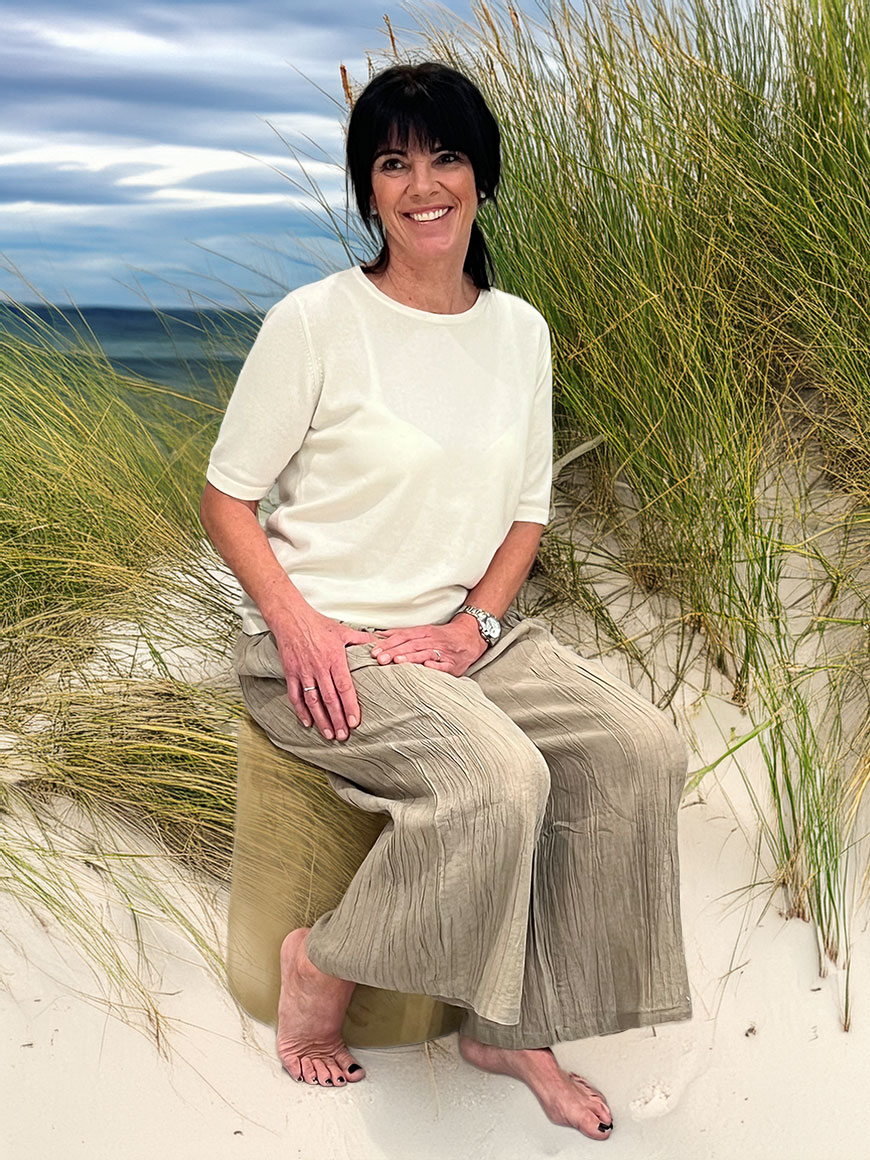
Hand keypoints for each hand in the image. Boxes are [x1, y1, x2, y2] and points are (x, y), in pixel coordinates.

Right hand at [270, 610, 386, 740]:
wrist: (291, 618)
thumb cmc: (318, 624)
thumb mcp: (343, 630)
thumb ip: (361, 640)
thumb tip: (380, 644)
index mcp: (334, 658)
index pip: (344, 687)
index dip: (350, 706)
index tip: (355, 722)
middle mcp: (319, 667)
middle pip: (330, 699)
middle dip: (338, 719)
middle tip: (344, 736)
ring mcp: (303, 671)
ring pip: (313, 701)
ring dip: (321, 719)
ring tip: (329, 734)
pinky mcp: (290, 673)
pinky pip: (295, 695)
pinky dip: (301, 711)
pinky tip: (308, 723)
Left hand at [370, 617, 487, 677]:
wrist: (470, 636)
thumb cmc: (443, 636)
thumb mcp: (423, 632)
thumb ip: (402, 634)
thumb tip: (379, 635)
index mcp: (424, 632)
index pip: (403, 636)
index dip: (388, 643)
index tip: (374, 650)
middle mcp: (432, 640)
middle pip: (411, 645)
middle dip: (394, 651)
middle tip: (380, 658)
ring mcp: (443, 652)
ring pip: (425, 653)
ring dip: (411, 657)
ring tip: (397, 661)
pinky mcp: (453, 664)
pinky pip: (444, 665)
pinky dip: (436, 665)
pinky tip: (426, 666)